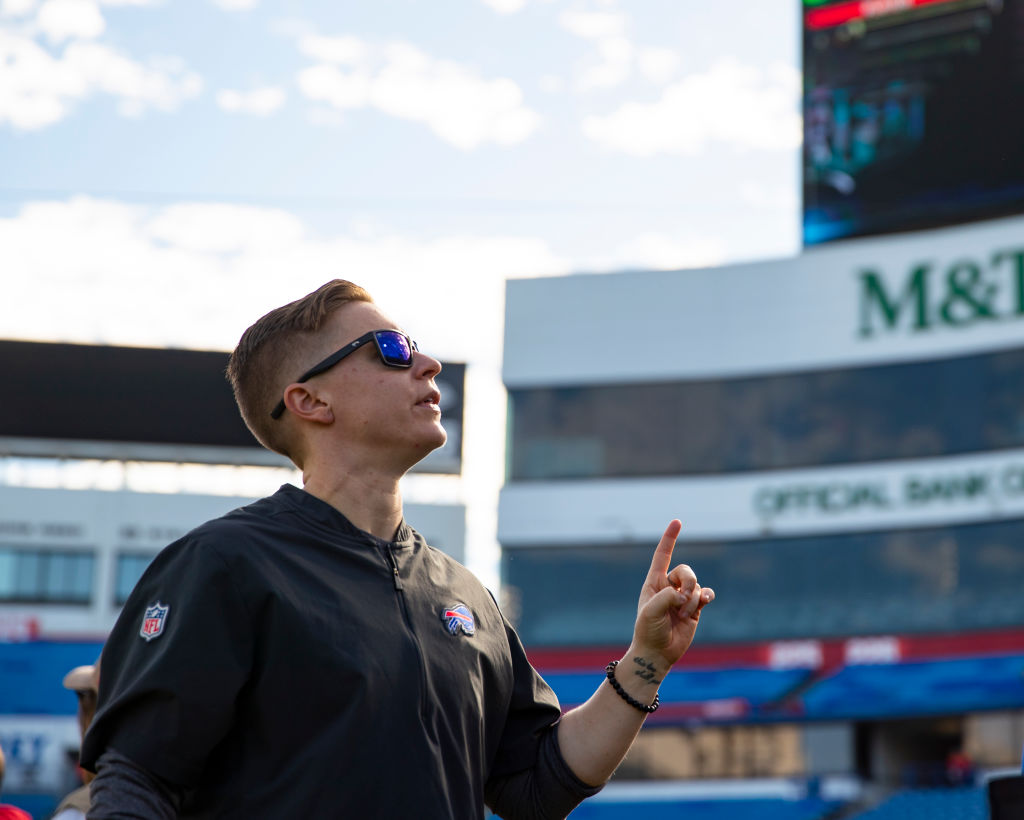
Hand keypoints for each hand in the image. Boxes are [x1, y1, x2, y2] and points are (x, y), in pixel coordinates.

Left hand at [631, 519, 713, 670]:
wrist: (657, 653)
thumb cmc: (648, 630)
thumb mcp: (650, 612)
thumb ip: (666, 597)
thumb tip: (685, 594)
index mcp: (654, 582)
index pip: (662, 555)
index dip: (669, 538)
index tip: (677, 521)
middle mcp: (669, 586)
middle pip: (686, 570)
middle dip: (688, 582)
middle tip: (681, 601)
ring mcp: (683, 597)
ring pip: (696, 585)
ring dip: (692, 600)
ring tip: (683, 615)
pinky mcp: (695, 608)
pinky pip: (706, 594)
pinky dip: (705, 597)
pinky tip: (704, 602)